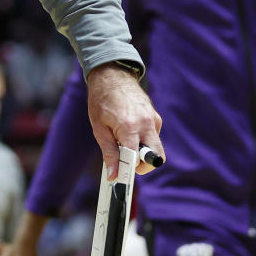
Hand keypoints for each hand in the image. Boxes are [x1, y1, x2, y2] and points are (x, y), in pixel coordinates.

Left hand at [86, 62, 163, 178]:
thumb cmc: (101, 101)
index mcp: (130, 127)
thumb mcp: (99, 128)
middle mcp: (147, 124)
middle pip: (156, 158)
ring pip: (156, 147)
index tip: (122, 179)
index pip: (137, 158)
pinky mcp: (156, 118)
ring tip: (123, 140)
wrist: (112, 76)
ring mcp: (154, 120)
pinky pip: (153, 136)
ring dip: (142, 151)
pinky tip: (128, 130)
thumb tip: (113, 175)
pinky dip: (143, 140)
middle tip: (127, 162)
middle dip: (144, 166)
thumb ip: (109, 153)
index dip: (130, 171)